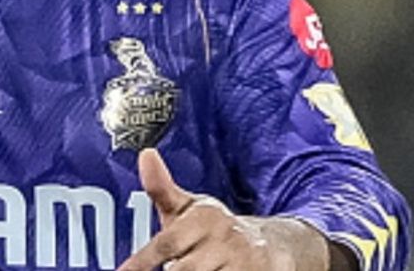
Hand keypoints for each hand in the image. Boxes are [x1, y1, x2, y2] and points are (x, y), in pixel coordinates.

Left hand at [118, 149, 335, 270]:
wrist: (270, 245)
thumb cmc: (214, 228)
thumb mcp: (189, 207)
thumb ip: (162, 189)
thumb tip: (145, 154)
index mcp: (203, 218)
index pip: (167, 243)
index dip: (143, 261)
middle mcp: (224, 239)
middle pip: (183, 269)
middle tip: (174, 265)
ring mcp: (242, 261)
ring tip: (194, 264)